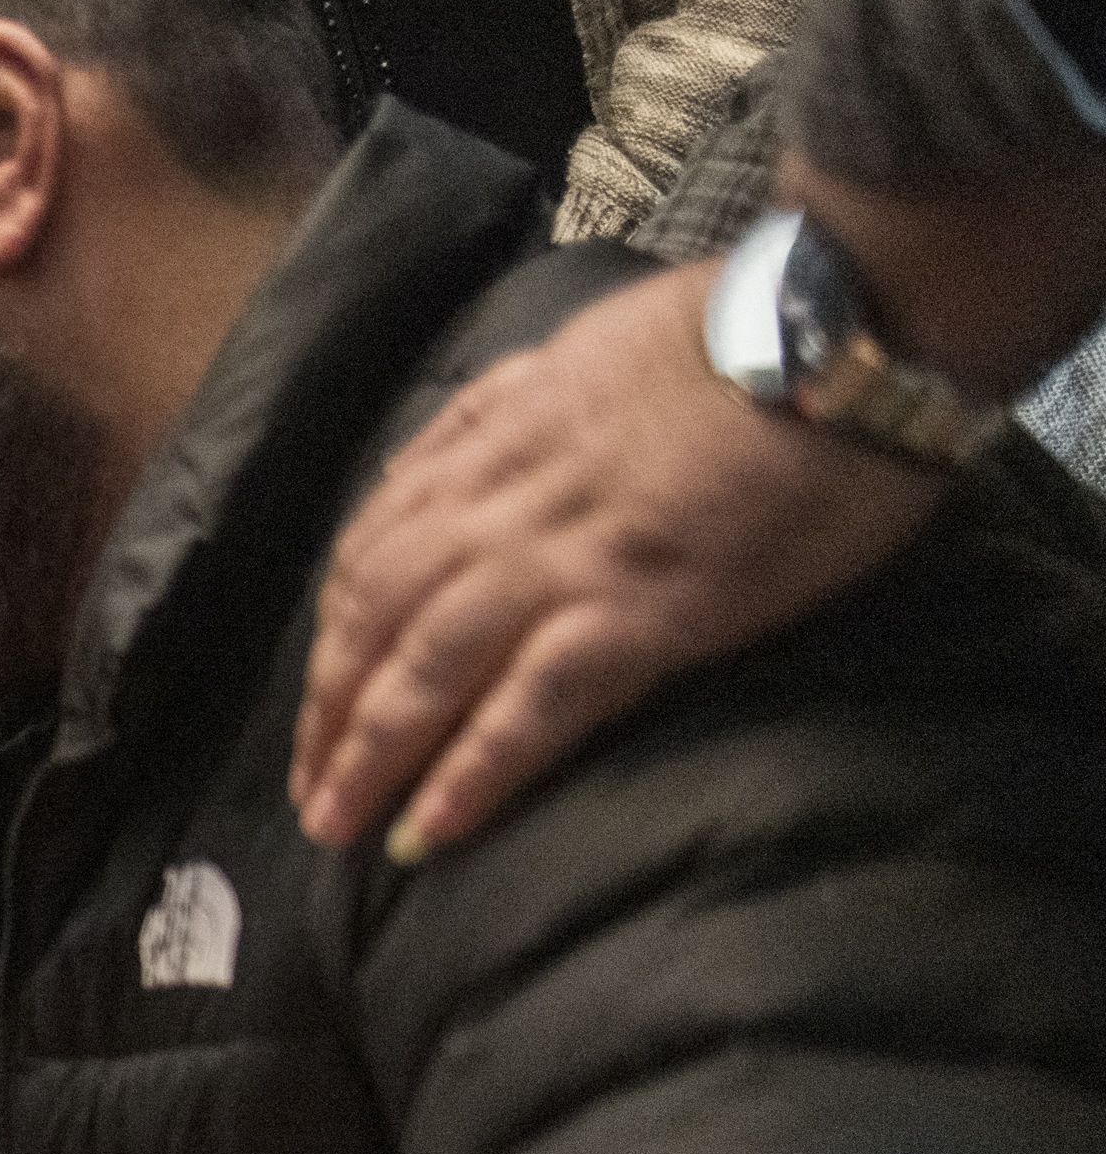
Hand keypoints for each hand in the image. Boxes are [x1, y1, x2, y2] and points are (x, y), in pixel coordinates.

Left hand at [291, 262, 948, 862]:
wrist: (848, 323)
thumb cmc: (744, 329)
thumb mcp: (587, 352)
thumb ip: (509, 409)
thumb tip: (445, 456)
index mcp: (494, 437)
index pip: (374, 546)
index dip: (336, 630)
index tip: (317, 692)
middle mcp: (506, 501)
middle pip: (375, 618)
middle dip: (327, 710)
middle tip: (304, 790)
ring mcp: (567, 558)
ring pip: (426, 667)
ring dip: (369, 755)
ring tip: (336, 827)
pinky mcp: (642, 609)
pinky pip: (531, 705)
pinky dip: (473, 772)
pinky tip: (432, 830)